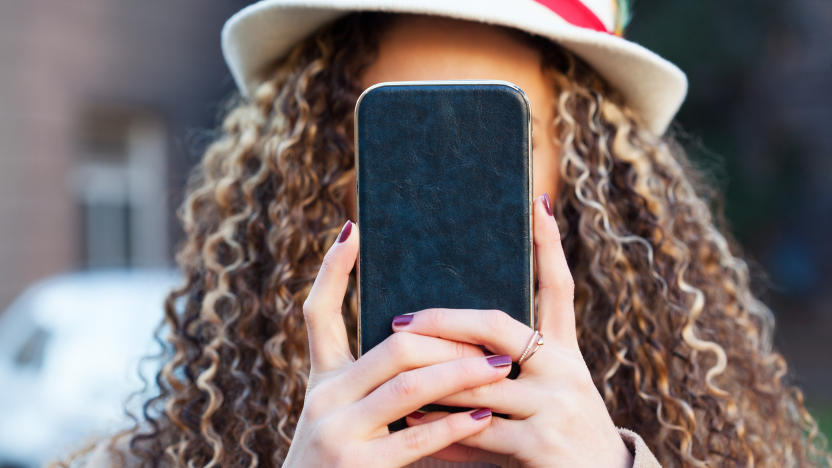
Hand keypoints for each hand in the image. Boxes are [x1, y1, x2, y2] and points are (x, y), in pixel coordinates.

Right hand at [284, 220, 513, 467]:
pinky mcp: (358, 467)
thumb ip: (372, 381)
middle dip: (448, 339)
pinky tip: (485, 417)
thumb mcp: (343, 415)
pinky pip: (415, 438)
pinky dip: (454, 424)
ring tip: (502, 367)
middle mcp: (324, 399)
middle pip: (393, 348)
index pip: (317, 313)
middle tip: (491, 337)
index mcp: (322, 380)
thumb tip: (426, 342)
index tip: (353, 229)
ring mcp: (338, 432)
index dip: (331, 270)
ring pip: (408, 386)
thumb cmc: (341, 462)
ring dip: (462, 373)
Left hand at [394, 194, 633, 467]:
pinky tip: (414, 423)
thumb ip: (514, 366)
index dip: (549, 244)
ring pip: (476, 382)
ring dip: (431, 377)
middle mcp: (565, 370)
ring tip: (394, 365)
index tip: (536, 203)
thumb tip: (458, 339)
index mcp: (566, 351)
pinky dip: (442, 429)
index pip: (559, 287)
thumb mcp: (552, 391)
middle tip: (402, 320)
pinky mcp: (543, 444)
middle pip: (497, 327)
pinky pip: (478, 432)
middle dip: (445, 321)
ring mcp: (556, 406)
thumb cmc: (562, 433)